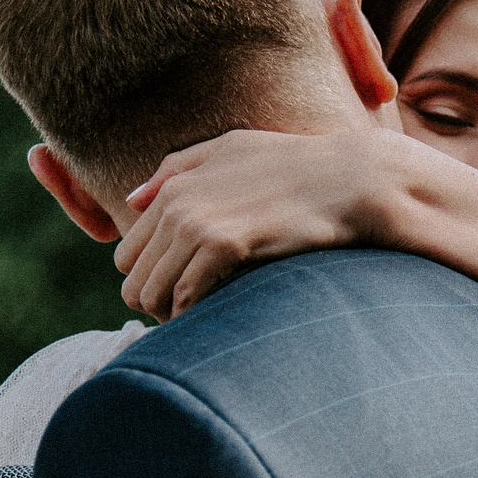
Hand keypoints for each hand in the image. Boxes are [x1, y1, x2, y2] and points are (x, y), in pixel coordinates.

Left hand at [115, 128, 422, 320]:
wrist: (348, 178)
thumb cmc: (296, 166)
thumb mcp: (229, 150)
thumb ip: (176, 170)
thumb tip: (132, 200)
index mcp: (173, 187)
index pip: (129, 255)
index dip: (151, 284)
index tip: (178, 299)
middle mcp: (176, 203)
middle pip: (134, 280)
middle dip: (156, 306)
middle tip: (189, 322)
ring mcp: (198, 222)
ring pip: (153, 294)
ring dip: (172, 318)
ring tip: (202, 327)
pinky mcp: (224, 243)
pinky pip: (185, 296)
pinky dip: (193, 317)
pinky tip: (215, 322)